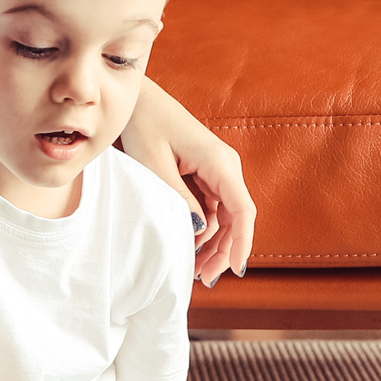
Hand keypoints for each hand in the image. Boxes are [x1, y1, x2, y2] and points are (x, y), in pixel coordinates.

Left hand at [119, 82, 255, 283]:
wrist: (138, 102)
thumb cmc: (145, 126)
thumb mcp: (155, 166)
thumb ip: (179, 199)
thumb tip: (199, 230)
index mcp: (219, 163)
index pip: (243, 211)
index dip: (242, 243)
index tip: (236, 271)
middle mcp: (225, 167)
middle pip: (237, 218)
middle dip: (225, 250)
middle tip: (204, 278)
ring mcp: (217, 171)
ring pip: (226, 217)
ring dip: (214, 243)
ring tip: (195, 269)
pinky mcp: (206, 173)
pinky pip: (213, 208)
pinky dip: (205, 229)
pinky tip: (191, 247)